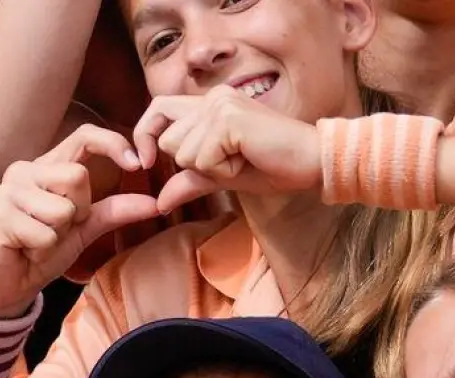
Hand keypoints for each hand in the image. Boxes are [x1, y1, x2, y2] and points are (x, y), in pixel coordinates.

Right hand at [0, 125, 159, 316]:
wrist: (7, 285)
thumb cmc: (41, 252)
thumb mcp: (84, 229)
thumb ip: (114, 211)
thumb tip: (156, 203)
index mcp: (45, 166)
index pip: (83, 136)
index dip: (112, 144)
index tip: (136, 164)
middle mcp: (24, 171)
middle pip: (77, 177)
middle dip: (78, 212)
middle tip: (57, 230)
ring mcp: (8, 192)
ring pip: (62, 209)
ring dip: (58, 235)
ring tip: (38, 242)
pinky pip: (45, 234)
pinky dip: (43, 251)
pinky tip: (26, 251)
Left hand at [134, 86, 320, 213]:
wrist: (312, 163)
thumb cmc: (272, 167)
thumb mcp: (221, 177)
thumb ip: (189, 182)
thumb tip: (159, 203)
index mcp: (209, 104)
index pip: (157, 110)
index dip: (143, 135)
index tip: (142, 163)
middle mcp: (212, 98)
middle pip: (167, 141)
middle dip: (193, 164)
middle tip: (232, 160)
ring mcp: (220, 105)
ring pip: (182, 153)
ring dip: (211, 168)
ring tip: (243, 158)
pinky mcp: (228, 119)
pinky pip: (202, 160)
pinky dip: (223, 171)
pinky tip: (248, 159)